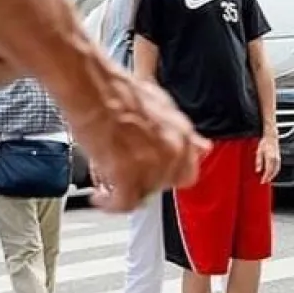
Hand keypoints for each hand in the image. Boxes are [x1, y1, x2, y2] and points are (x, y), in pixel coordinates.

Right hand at [65, 71, 204, 212]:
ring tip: (110, 183)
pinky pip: (124, 203)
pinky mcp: (127, 174)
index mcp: (183, 133)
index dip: (169, 175)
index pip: (189, 170)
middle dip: (146, 184)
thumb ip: (181, 132)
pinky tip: (100, 197)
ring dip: (125, 192)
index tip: (156, 176)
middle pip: (165, 185)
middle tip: (128, 177)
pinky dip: (109, 204)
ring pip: (143, 195)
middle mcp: (172, 150)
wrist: (93, 88)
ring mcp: (152, 164)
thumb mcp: (161, 106)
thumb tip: (200, 147)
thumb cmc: (118, 91)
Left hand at [256, 133, 280, 183]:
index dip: (265, 177)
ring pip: (276, 170)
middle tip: (264, 182)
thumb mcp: (259, 152)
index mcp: (270, 157)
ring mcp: (278, 158)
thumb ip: (258, 162)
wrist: (271, 137)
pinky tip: (272, 173)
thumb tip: (258, 170)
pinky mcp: (279, 158)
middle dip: (269, 178)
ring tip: (268, 179)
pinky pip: (278, 167)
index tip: (262, 181)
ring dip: (272, 176)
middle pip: (273, 172)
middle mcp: (275, 159)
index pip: (268, 170)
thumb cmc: (265, 143)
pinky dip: (275, 172)